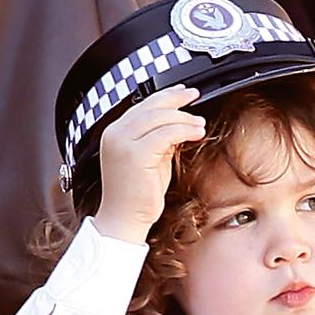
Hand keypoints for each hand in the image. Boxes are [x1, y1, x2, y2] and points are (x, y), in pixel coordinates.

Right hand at [94, 84, 205, 243]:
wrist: (124, 221)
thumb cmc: (136, 197)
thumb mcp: (150, 161)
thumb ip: (159, 142)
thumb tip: (178, 126)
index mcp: (115, 133)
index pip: (142, 106)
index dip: (165, 96)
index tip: (183, 94)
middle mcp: (115, 134)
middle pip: (150, 106)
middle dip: (176, 99)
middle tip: (194, 97)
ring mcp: (123, 143)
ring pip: (159, 117)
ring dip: (184, 118)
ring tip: (199, 124)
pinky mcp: (135, 155)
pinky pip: (165, 134)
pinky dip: (184, 130)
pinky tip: (196, 132)